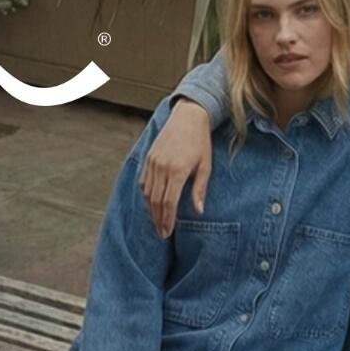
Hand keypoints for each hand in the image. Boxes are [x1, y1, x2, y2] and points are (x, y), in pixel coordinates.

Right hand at [140, 98, 213, 237]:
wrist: (188, 117)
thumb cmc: (200, 142)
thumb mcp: (205, 166)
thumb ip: (199, 189)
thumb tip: (198, 211)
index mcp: (177, 170)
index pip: (169, 203)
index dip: (168, 220)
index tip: (167, 232)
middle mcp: (162, 167)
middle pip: (156, 201)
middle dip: (158, 220)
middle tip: (162, 233)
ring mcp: (153, 162)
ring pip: (147, 193)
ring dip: (151, 210)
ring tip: (156, 222)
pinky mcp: (148, 157)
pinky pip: (144, 181)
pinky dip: (146, 195)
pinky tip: (151, 204)